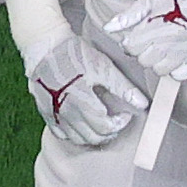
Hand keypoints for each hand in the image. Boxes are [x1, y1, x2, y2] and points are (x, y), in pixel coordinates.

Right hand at [21, 29, 146, 145]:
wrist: (44, 47)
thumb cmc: (74, 54)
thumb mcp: (103, 67)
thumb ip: (123, 88)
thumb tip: (142, 104)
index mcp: (83, 102)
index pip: (105, 127)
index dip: (120, 124)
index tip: (125, 115)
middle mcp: (67, 113)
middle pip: (93, 137)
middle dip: (109, 133)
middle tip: (116, 121)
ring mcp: (55, 115)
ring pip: (78, 139)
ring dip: (93, 136)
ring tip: (101, 124)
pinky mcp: (46, 113)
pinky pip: (61, 134)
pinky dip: (75, 134)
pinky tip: (82, 124)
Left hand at [103, 0, 186, 81]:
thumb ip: (129, 15)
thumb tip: (109, 27)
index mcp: (155, 27)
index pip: (132, 48)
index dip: (131, 43)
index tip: (136, 38)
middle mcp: (169, 43)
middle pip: (144, 61)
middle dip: (143, 52)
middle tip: (150, 42)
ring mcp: (184, 52)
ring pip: (160, 70)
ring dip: (158, 62)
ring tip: (162, 49)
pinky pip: (180, 75)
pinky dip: (175, 70)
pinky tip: (175, 57)